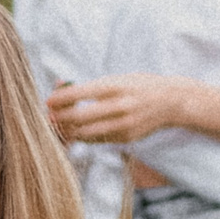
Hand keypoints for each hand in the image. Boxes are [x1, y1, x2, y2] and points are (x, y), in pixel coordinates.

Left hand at [45, 74, 189, 145]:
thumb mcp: (118, 78)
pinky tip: (79, 131)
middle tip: (50, 117)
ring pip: (87, 133)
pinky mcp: (127, 137)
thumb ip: (92, 86)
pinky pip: (99, 140)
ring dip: (70, 131)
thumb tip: (61, 87)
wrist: (171, 101)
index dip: (60, 99)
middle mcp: (119, 105)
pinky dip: (86, 136)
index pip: (79, 93)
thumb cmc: (139, 86)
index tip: (48, 101)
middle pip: (79, 117)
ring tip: (61, 126)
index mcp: (115, 86)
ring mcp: (124, 124)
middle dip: (60, 118)